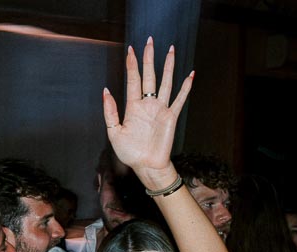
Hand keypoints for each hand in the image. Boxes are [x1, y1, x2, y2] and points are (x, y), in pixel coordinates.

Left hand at [101, 37, 193, 187]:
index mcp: (133, 106)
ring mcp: (160, 109)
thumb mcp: (114, 132)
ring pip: (165, 82)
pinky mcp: (171, 116)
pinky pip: (179, 98)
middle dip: (149, 58)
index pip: (133, 80)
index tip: (131, 50)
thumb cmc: (130, 152)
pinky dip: (185, 86)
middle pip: (149, 76)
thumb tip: (106, 91)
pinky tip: (190, 74)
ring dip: (168, 66)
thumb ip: (110, 112)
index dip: (132, 65)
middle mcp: (147, 104)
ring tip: (171, 50)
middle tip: (149, 41)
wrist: (146, 166)